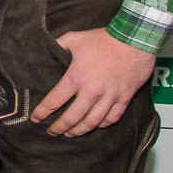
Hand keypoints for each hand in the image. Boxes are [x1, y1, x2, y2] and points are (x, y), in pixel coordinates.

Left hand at [31, 27, 156, 136]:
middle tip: (52, 132)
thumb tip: (45, 47)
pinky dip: (103, 124)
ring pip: (93, 121)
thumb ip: (58, 45)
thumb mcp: (75, 38)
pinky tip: (95, 126)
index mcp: (76, 78)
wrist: (136, 40)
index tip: (36, 118)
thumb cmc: (104, 39)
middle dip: (60, 127)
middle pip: (72, 117)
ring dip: (80, 130)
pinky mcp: (125, 97)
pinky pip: (113, 117)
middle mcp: (92, 91)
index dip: (42, 112)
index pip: (54, 101)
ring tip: (70, 134)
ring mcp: (110, 96)